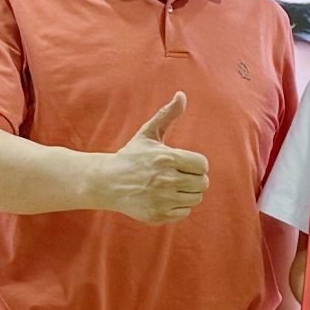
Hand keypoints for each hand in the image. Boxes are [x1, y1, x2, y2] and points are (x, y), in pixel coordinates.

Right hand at [93, 94, 209, 224]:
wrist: (106, 182)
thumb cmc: (131, 157)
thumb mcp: (148, 134)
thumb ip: (167, 115)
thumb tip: (182, 95)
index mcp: (167, 159)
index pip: (202, 165)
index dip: (195, 164)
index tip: (183, 164)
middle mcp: (166, 180)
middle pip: (202, 183)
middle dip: (193, 179)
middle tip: (178, 176)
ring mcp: (162, 199)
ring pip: (196, 199)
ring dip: (187, 193)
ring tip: (171, 186)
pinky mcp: (158, 215)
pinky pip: (184, 212)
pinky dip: (178, 207)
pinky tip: (164, 198)